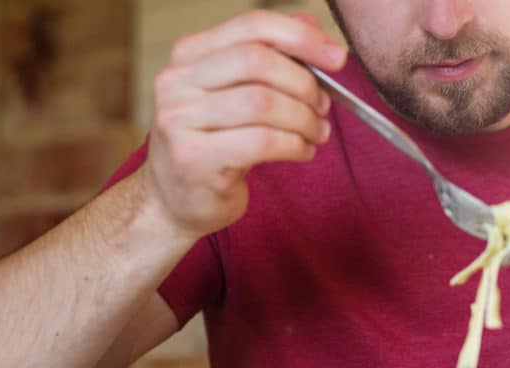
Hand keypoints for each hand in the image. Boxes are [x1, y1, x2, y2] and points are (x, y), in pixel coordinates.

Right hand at [142, 11, 345, 239]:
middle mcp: (176, 82)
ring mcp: (179, 120)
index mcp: (189, 55)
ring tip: (316, 133)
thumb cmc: (213, 144)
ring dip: (303, 119)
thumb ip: (271, 57)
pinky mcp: (193, 159)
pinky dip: (294, 145)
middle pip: (258, 61)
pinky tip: (302, 151)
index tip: (335, 57)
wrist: (175, 200)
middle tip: (323, 106)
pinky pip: (262, 142)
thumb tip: (312, 27)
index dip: (301, 37)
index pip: (252, 25)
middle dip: (304, 84)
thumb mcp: (237, 94)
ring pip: (262, 102)